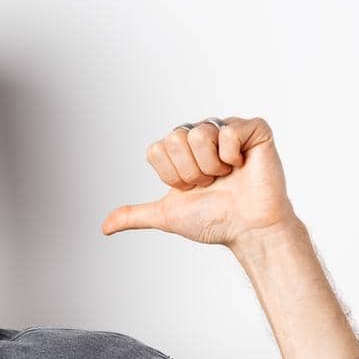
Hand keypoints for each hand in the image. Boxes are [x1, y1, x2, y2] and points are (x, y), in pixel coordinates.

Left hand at [100, 116, 298, 247]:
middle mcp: (202, 134)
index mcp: (180, 149)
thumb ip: (135, 215)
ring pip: (200, 134)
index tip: (190, 189)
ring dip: (211, 166)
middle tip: (209, 183)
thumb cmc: (213, 220)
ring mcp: (228, 129)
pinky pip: (229, 131)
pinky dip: (232, 156)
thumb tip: (104, 227)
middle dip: (190, 171)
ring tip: (226, 176)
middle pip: (175, 138)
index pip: (157, 150)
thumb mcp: (167, 215)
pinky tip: (242, 165)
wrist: (247, 228)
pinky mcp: (254, 129)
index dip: (171, 175)